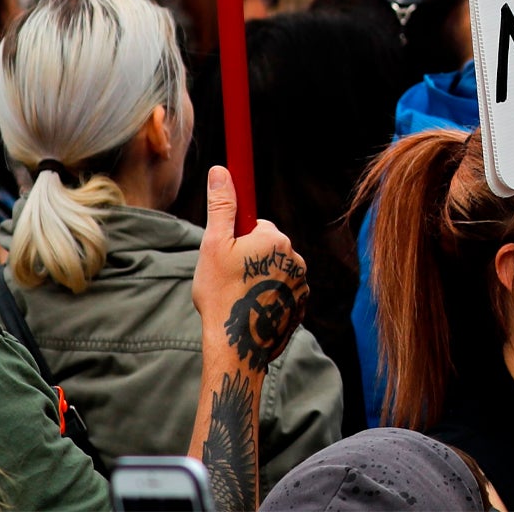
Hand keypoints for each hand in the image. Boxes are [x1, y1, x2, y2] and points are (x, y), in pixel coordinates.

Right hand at [192, 167, 308, 372]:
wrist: (238, 344)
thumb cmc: (221, 294)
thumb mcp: (213, 246)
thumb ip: (221, 206)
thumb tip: (221, 170)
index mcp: (275, 238)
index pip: (256, 226)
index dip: (238, 239)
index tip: (230, 253)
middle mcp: (294, 255)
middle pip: (266, 248)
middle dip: (248, 260)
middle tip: (228, 280)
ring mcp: (301, 281)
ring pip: (274, 270)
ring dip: (259, 279)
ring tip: (239, 298)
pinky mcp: (301, 303)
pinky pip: (283, 291)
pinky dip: (269, 297)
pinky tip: (252, 310)